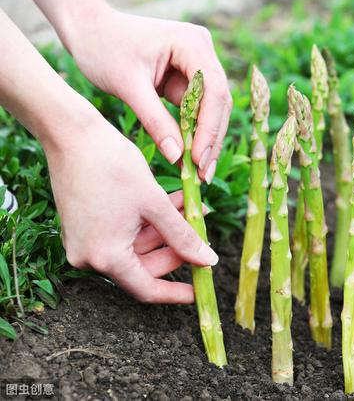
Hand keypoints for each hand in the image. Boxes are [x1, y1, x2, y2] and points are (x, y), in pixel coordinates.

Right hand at [45, 108, 218, 303]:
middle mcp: (89, 256)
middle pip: (143, 266)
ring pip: (137, 246)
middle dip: (176, 248)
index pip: (146, 288)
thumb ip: (183, 236)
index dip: (175, 293)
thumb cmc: (112, 165)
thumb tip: (209, 261)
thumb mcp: (155, 204)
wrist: (71, 133)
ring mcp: (84, 241)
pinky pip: (124, 233)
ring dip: (166, 230)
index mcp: (105, 257)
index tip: (200, 291)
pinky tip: (172, 202)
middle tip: (202, 230)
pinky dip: (148, 222)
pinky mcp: (84, 226)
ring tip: (192, 207)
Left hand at [63, 7, 231, 182]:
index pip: (213, 90)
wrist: (87, 29)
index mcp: (191, 43)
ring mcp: (197, 62)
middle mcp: (201, 50)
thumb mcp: (128, 87)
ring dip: (204, 138)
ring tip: (198, 172)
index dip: (210, 127)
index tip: (198, 158)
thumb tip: (178, 157)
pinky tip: (188, 157)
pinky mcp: (188, 75)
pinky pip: (197, 108)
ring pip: (211, 108)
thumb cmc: (103, 48)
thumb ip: (155, 121)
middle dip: (211, 138)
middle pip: (219, 101)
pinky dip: (192, 131)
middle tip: (203, 174)